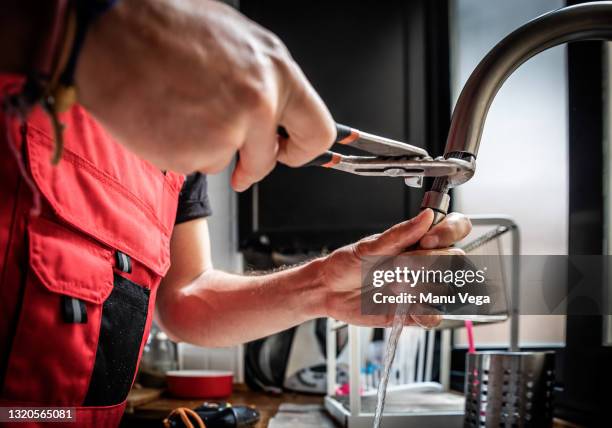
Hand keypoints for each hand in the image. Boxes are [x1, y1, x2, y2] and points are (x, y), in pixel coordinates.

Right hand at [76, 0, 334, 188]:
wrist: (107, 31)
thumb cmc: (166, 26)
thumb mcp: (237, 41)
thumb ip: (264, 81)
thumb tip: (276, 112)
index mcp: (277, 71)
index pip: (319, 131)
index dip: (301, 149)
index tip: (286, 151)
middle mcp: (258, 104)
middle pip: (270, 160)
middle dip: (256, 163)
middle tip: (235, 155)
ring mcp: (225, 133)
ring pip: (225, 160)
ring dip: (205, 145)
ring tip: (179, 106)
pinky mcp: (191, 154)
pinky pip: (193, 163)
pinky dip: (179, 148)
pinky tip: (164, 116)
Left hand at [318, 209, 471, 327]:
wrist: (329, 290)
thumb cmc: (347, 264)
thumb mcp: (370, 246)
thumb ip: (400, 234)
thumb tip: (426, 217)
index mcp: (419, 241)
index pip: (455, 228)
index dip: (450, 233)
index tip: (428, 240)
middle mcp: (426, 263)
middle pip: (457, 259)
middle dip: (431, 263)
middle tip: (401, 266)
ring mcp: (422, 288)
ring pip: (448, 288)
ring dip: (423, 288)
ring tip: (395, 286)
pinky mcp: (414, 312)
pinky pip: (435, 317)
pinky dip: (426, 314)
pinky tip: (408, 306)